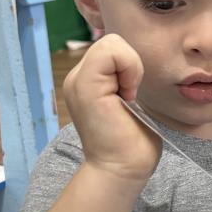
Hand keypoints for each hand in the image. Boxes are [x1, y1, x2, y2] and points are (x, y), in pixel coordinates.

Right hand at [63, 33, 161, 183]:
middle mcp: (76, 78)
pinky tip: (127, 97)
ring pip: (110, 42)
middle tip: (129, 97)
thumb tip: (134, 60)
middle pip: (111, 41)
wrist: (123, 170)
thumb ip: (125, 79)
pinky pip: (110, 51)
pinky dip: (129, 68)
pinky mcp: (85, 86)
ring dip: (130, 68)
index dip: (129, 64)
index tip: (131, 94)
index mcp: (87, 81)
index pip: (112, 47)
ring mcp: (77, 81)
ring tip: (126, 99)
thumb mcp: (129, 101)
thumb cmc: (131, 143)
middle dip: (129, 65)